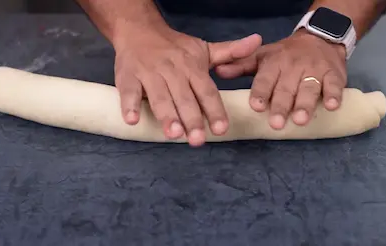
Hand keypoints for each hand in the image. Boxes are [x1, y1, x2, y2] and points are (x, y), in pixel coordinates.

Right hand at [114, 25, 261, 145]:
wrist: (139, 30)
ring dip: (166, 115)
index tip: (222, 129)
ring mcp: (149, 73)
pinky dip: (129, 105)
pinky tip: (132, 120)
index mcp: (192, 67)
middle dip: (192, 119)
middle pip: (184, 97)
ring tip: (173, 134)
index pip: (206, 91)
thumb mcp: (203, 49)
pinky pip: (128, 91)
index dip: (214, 110)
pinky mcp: (128, 76)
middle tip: (198, 140)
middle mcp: (173, 70)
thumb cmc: (175, 47)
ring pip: (159, 96)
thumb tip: (257, 42)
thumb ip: (230, 52)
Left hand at [215, 29, 347, 128]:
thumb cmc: (285, 55)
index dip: (261, 92)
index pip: (265, 79)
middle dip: (281, 106)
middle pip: (286, 88)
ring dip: (305, 104)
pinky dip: (335, 95)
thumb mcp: (262, 57)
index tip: (256, 106)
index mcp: (273, 63)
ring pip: (309, 88)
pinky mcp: (334, 74)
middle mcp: (293, 67)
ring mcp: (314, 70)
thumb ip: (240, 66)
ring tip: (300, 120)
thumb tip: (218, 72)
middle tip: (276, 123)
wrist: (319, 38)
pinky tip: (333, 106)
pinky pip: (335, 85)